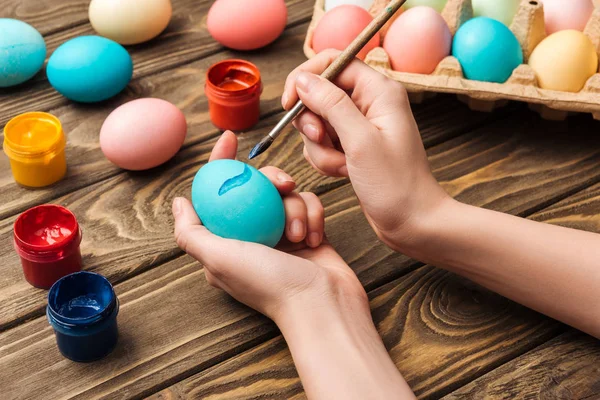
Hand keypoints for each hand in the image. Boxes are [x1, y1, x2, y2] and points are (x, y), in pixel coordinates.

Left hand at [173, 131, 414, 398]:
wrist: (322, 306)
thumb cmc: (269, 285)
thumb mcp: (218, 258)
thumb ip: (191, 231)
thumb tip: (179, 202)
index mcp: (225, 242)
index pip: (217, 192)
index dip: (220, 162)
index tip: (228, 138)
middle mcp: (252, 235)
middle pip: (256, 186)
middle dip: (269, 180)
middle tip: (281, 185)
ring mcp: (281, 234)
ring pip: (286, 193)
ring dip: (295, 208)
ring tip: (298, 234)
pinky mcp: (307, 231)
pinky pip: (309, 204)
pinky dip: (312, 216)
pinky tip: (314, 236)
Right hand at [282, 50, 450, 252]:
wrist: (412, 222)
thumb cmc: (396, 184)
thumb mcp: (360, 141)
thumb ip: (330, 104)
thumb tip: (302, 79)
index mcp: (378, 91)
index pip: (332, 62)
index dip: (306, 78)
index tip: (289, 104)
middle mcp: (369, 102)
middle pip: (319, 93)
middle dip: (312, 121)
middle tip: (322, 140)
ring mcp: (359, 125)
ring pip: (316, 122)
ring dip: (320, 147)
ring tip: (342, 165)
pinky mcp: (352, 146)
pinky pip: (322, 143)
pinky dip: (325, 159)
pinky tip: (343, 172)